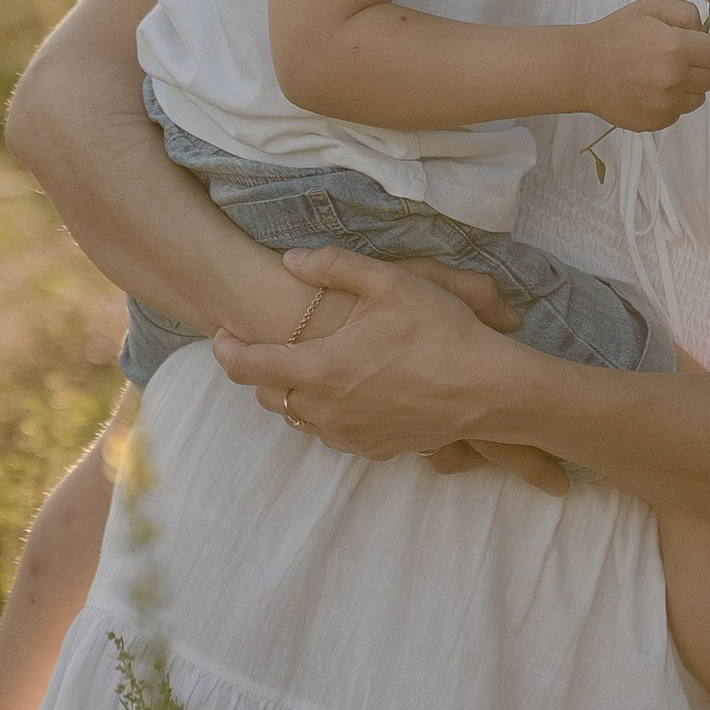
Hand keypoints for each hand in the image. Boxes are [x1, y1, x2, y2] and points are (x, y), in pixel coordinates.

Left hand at [212, 245, 566, 491]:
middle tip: (268, 344)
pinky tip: (347, 390)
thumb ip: (333, 266)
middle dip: (260, 370)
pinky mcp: (374, 449)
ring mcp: (350, 435)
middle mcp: (325, 410)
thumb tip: (291, 261)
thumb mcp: (388, 282)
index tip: (222, 335)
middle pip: (269, 395)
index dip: (226, 349)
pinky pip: (332, 433)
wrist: (488, 389)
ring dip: (294, 393)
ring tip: (309, 365)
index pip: (247, 365)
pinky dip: (327, 412)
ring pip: (298, 417)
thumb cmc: (440, 332)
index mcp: (318, 369)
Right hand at [574, 0, 709, 133]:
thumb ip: (686, 13)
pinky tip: (649, 91)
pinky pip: (678, 113)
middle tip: (675, 60)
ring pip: (698, 98)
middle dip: (699, 67)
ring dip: (687, 87)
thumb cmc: (615, 35)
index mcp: (676, 47)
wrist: (581, 69)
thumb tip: (704, 33)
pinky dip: (670, 103)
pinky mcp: (655, 122)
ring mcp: (665, 104)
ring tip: (661, 76)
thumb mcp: (650, 8)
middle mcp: (674, 78)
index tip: (696, 46)